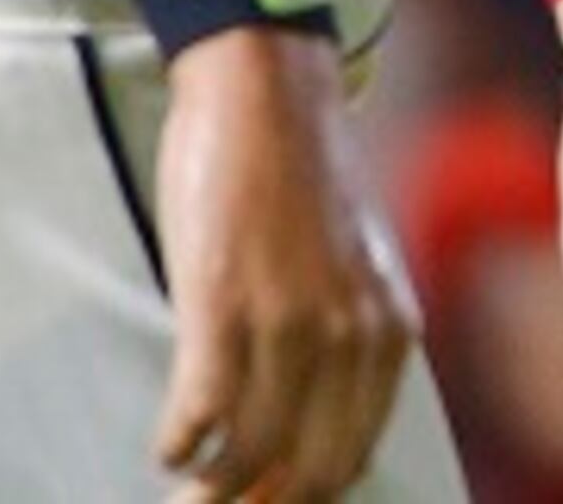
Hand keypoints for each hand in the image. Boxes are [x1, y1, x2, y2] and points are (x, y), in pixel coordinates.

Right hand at [151, 25, 414, 500]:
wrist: (274, 99)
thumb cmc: (307, 187)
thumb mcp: (359, 271)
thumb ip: (351, 342)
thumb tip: (311, 426)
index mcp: (392, 328)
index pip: (352, 455)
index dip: (304, 495)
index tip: (266, 501)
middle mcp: (352, 332)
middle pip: (307, 470)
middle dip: (260, 502)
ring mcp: (290, 318)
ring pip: (250, 453)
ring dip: (208, 485)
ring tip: (184, 480)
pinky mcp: (225, 302)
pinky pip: (202, 411)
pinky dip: (178, 442)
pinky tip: (170, 439)